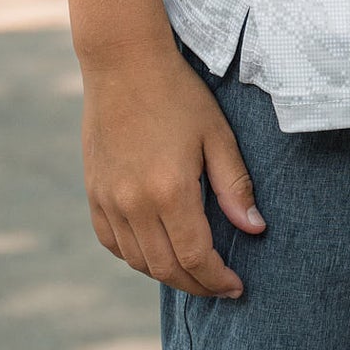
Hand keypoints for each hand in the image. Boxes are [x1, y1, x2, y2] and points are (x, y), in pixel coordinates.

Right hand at [79, 40, 266, 297]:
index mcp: (170, 190)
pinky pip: (112, 242)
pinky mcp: (94, 192)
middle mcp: (134, 204)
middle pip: (166, 268)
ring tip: (192, 269)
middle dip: (196, 284)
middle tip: (219, 285)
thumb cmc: (177, 93)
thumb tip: (254, 229)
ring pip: (138, 261)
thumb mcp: (216, 133)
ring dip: (167, 273)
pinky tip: (155, 249)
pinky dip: (135, 256)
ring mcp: (109, 200)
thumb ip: (234, 185)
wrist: (124, 62)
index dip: (217, 279)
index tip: (236, 286)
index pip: (195, 257)